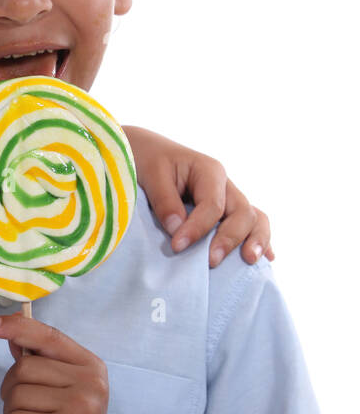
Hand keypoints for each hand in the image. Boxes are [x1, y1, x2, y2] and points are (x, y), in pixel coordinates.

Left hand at [0, 313, 121, 413]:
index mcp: (91, 367)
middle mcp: (90, 383)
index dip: (16, 327)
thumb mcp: (60, 393)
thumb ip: (39, 363)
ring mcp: (80, 407)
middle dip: (12, 391)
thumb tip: (11, 334)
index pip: (48, 337)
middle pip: (23, 368)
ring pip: (15, 395)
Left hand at [125, 126, 273, 266]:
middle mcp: (225, 185)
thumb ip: (165, 201)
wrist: (147, 151)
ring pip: (254, 218)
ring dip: (255, 240)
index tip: (177, 246)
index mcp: (210, 171)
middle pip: (242, 213)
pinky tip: (266, 258)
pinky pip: (251, 224)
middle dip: (229, 239)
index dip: (197, 228)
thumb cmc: (148, 160)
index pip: (213, 205)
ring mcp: (229, 198)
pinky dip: (259, 240)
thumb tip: (177, 230)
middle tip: (211, 262)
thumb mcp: (152, 175)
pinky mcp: (226, 210)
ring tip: (248, 260)